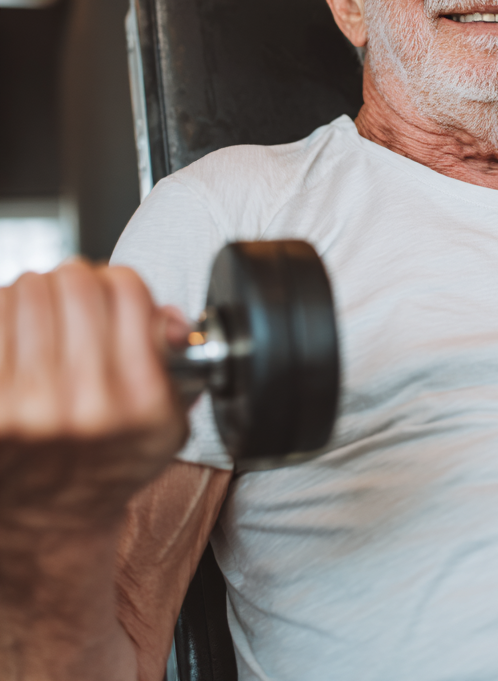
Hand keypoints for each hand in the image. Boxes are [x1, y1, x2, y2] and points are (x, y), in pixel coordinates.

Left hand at [0, 261, 186, 534]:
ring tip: (44, 316)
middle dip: (77, 281)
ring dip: (38, 293)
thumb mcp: (166, 420)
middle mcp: (83, 402)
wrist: (47, 522)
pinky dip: (6, 313)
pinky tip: (17, 333)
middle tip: (76, 299)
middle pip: (75, 282)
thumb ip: (175, 359)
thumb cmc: (107, 460)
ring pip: (27, 291)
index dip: (121, 283)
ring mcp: (26, 406)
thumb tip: (165, 316)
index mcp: (139, 399)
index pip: (127, 289)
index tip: (116, 296)